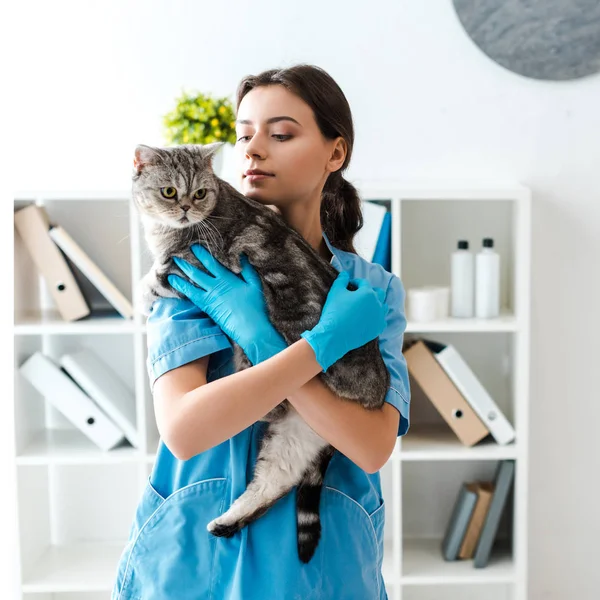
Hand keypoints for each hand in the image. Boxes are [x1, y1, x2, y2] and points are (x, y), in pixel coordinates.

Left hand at [168, 244, 286, 364]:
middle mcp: (216, 287)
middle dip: (186, 264)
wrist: (250, 327)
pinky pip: (192, 297)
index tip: (194, 247)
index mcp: (227, 279)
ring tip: (170, 272)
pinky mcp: (207, 308)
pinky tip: (177, 287)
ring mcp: (210, 298)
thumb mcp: (255, 285)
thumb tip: (241, 255)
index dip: (202, 254)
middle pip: (197, 273)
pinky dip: (184, 291)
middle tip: (175, 256)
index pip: (211, 263)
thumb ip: (248, 270)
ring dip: (180, 278)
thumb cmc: (255, 306)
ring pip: (191, 285)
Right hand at [300, 270, 387, 371]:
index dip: (356, 283)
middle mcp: (377, 304)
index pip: (363, 283)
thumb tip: (345, 273)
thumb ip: (341, 280)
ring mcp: (379, 317)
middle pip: (379, 293)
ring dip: (376, 304)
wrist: (334, 335)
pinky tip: (367, 319)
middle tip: (359, 295)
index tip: (349, 286)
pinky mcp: (377, 329)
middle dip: (370, 291)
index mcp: (367, 292)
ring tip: (365, 306)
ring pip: (383, 307)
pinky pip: (381, 321)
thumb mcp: (335, 292)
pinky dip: (376, 318)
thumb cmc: (334, 312)